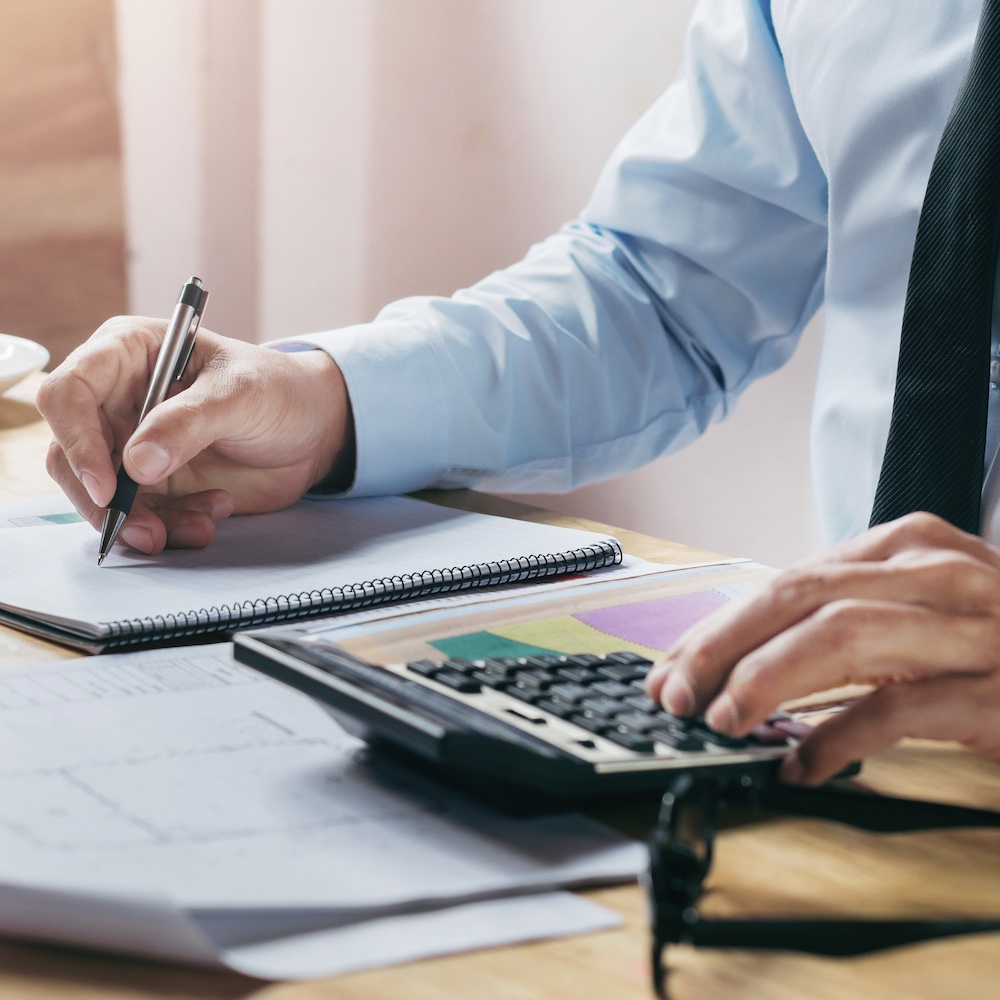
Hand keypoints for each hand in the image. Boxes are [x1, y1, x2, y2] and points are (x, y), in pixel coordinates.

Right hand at [38, 316, 354, 553]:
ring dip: (142, 522)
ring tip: (199, 527)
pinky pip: (138, 516)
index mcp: (128, 352)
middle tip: (148, 530)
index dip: (77, 439)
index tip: (109, 485)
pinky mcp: (152, 483)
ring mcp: (131, 444)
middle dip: (105, 501)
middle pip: (70, 453)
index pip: (69, 392)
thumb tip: (137, 463)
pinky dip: (169, 528)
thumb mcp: (241, 395)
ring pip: (101, 495)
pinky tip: (211, 517)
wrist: (314, 429)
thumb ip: (189, 424)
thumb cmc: (278, 390)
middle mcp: (117, 399)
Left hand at [644, 513, 999, 784]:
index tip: (669, 668)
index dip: (718, 626)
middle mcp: (935, 574)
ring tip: (722, 722)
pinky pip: (902, 706)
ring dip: (765, 678)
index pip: (786, 578)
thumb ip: (841, 621)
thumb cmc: (998, 642)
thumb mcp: (916, 613)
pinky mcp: (999, 690)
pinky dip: (839, 737)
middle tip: (674, 694)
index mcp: (906, 548)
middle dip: (721, 646)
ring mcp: (970, 628)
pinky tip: (803, 766)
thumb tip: (739, 660)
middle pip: (799, 594)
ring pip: (841, 633)